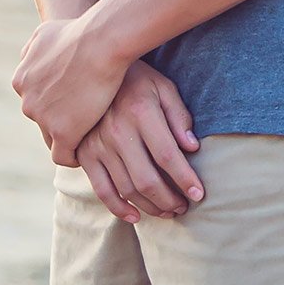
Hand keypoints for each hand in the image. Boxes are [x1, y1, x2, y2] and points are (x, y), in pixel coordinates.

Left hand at [13, 13, 132, 165]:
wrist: (101, 41)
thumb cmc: (82, 31)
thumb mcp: (48, 31)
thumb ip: (34, 47)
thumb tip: (29, 54)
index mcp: (21, 80)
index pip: (36, 101)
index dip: (57, 103)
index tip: (76, 103)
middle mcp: (26, 101)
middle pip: (44, 120)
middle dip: (62, 121)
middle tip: (88, 120)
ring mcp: (43, 118)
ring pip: (53, 138)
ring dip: (69, 138)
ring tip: (93, 138)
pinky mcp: (62, 132)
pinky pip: (64, 155)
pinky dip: (74, 156)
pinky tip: (90, 154)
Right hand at [75, 63, 203, 222]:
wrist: (90, 68)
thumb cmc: (136, 79)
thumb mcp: (163, 87)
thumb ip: (179, 117)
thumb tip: (193, 147)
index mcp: (140, 113)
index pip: (168, 156)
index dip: (185, 179)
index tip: (200, 194)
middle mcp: (117, 132)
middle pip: (147, 178)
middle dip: (170, 199)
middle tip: (185, 207)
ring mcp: (97, 145)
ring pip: (126, 188)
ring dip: (150, 206)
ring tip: (169, 211)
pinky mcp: (83, 154)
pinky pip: (101, 188)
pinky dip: (118, 207)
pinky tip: (136, 217)